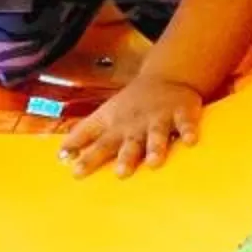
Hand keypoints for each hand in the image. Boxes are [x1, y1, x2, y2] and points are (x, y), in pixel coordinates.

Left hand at [61, 77, 204, 177]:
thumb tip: (60, 157)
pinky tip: (191, 141)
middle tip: (120, 174)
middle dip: (123, 157)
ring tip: (154, 162)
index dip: (85, 154)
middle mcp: (134, 124)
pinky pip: (185, 124)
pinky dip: (188, 131)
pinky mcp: (181, 114)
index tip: (73, 169)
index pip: (96, 140)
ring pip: (156, 134)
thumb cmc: (130, 106)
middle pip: (127, 142)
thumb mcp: (104, 116)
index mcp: (115, 125)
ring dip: (155, 147)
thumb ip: (83, 136)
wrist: (165, 78)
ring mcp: (158, 118)